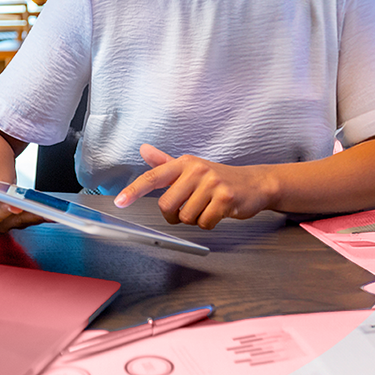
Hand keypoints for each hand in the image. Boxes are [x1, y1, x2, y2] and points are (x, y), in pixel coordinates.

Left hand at [114, 144, 273, 229]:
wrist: (255, 183)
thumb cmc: (219, 178)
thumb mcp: (191, 167)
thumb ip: (165, 162)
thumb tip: (143, 150)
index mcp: (184, 163)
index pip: (153, 177)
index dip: (134, 190)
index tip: (120, 202)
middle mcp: (197, 170)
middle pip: (167, 205)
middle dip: (175, 215)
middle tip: (188, 209)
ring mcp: (212, 183)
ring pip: (186, 217)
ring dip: (195, 219)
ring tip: (207, 207)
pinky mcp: (226, 198)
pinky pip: (204, 223)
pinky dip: (209, 223)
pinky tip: (218, 212)